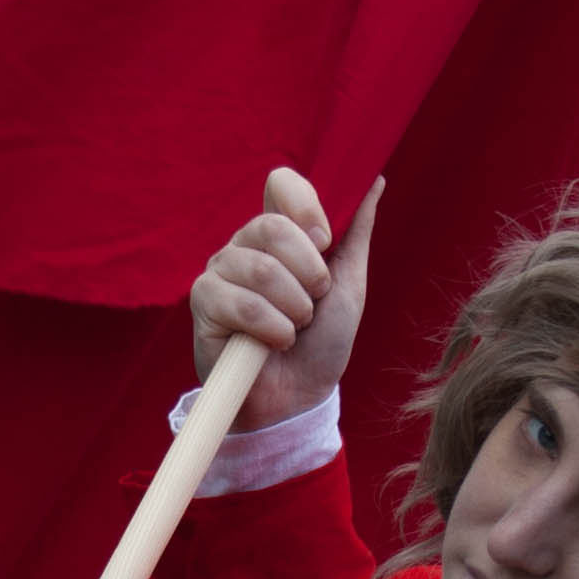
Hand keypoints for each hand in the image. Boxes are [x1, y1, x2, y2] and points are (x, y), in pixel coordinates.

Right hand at [192, 166, 381, 426]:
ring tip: (294, 329)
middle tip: (313, 303)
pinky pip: (240, 302)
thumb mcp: (347, 285)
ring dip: (293, 309)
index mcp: (280, 232)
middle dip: (309, 273)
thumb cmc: (321, 343)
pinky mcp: (203, 302)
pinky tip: (273, 344)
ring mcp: (220, 270)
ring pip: (261, 268)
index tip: (325, 242)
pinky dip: (271, 329)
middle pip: (274, 226)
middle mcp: (246, 243)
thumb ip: (355, 232)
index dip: (307, 207)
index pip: (282, 182)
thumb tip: (374, 179)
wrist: (297, 398)